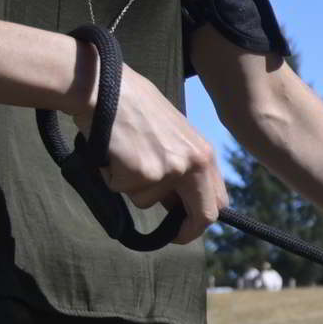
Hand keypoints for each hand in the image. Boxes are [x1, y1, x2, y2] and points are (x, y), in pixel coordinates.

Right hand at [91, 67, 224, 242]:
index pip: (217, 201)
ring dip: (130, 186)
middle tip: (171, 236)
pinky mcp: (141, 173)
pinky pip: (121, 191)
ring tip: (124, 154)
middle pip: (202, 216)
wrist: (105, 88)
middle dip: (185, 231)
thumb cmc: (134, 108)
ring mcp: (169, 170)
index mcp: (204, 154)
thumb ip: (181, 167)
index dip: (202, 221)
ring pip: (146, 201)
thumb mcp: (172, 136)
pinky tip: (112, 153)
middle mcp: (193, 164)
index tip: (187, 230)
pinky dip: (111, 178)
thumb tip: (178, 203)